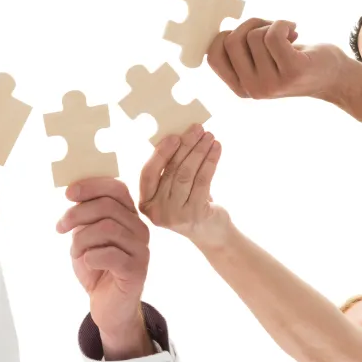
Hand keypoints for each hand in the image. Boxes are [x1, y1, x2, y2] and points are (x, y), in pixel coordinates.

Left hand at [56, 177, 151, 358]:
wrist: (106, 305)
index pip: (117, 188)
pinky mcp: (137, 270)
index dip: (92, 186)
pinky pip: (110, 255)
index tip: (68, 194)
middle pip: (107, 206)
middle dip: (77, 214)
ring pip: (106, 228)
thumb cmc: (96, 267)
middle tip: (60, 227)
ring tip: (75, 252)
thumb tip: (73, 192)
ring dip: (81, 240)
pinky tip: (87, 263)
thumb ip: (86, 215)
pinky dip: (90, 257)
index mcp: (129, 216)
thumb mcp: (87, 236)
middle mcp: (140, 229)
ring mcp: (141, 249)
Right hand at [138, 125, 227, 243]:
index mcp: (145, 203)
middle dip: (186, 146)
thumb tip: (179, 136)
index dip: (160, 153)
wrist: (210, 232)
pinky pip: (203, 181)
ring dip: (200, 151)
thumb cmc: (189, 204)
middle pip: (171, 170)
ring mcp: (176, 215)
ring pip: (187, 174)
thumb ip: (169, 170)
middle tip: (197, 129)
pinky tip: (216, 149)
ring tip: (209, 136)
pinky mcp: (195, 214)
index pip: (148, 174)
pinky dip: (210, 161)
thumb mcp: (173, 190)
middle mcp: (157, 211)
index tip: (174, 136)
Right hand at [208, 18, 346, 101]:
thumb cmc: (294, 61)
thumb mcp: (260, 63)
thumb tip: (218, 28)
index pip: (212, 57)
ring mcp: (272, 83)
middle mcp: (253, 89)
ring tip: (287, 35)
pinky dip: (283, 23)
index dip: (224, 35)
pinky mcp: (292, 71)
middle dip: (249, 25)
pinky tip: (294, 29)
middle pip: (231, 41)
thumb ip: (240, 53)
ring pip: (254, 35)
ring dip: (271, 25)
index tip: (244, 32)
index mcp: (241, 88)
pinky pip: (273, 34)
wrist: (334, 77)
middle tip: (269, 28)